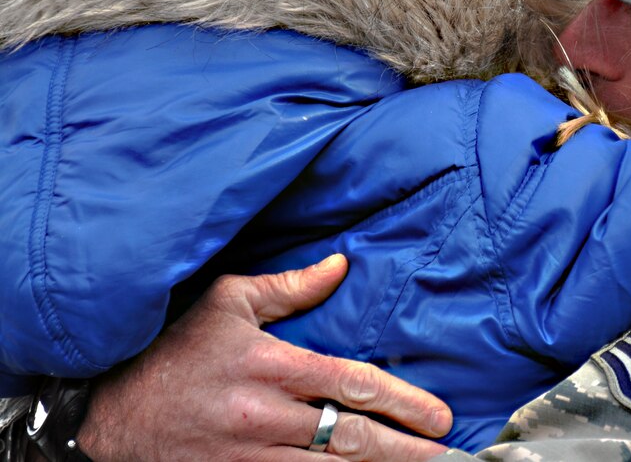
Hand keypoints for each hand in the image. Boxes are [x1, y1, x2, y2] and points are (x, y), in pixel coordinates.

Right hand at [76, 255, 451, 460]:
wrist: (105, 410)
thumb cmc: (171, 348)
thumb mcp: (227, 301)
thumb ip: (289, 286)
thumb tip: (342, 264)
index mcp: (271, 366)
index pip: (352, 383)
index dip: (403, 400)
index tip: (439, 414)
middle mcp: (265, 416)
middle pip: (352, 438)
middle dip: (407, 449)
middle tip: (448, 454)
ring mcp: (249, 455)